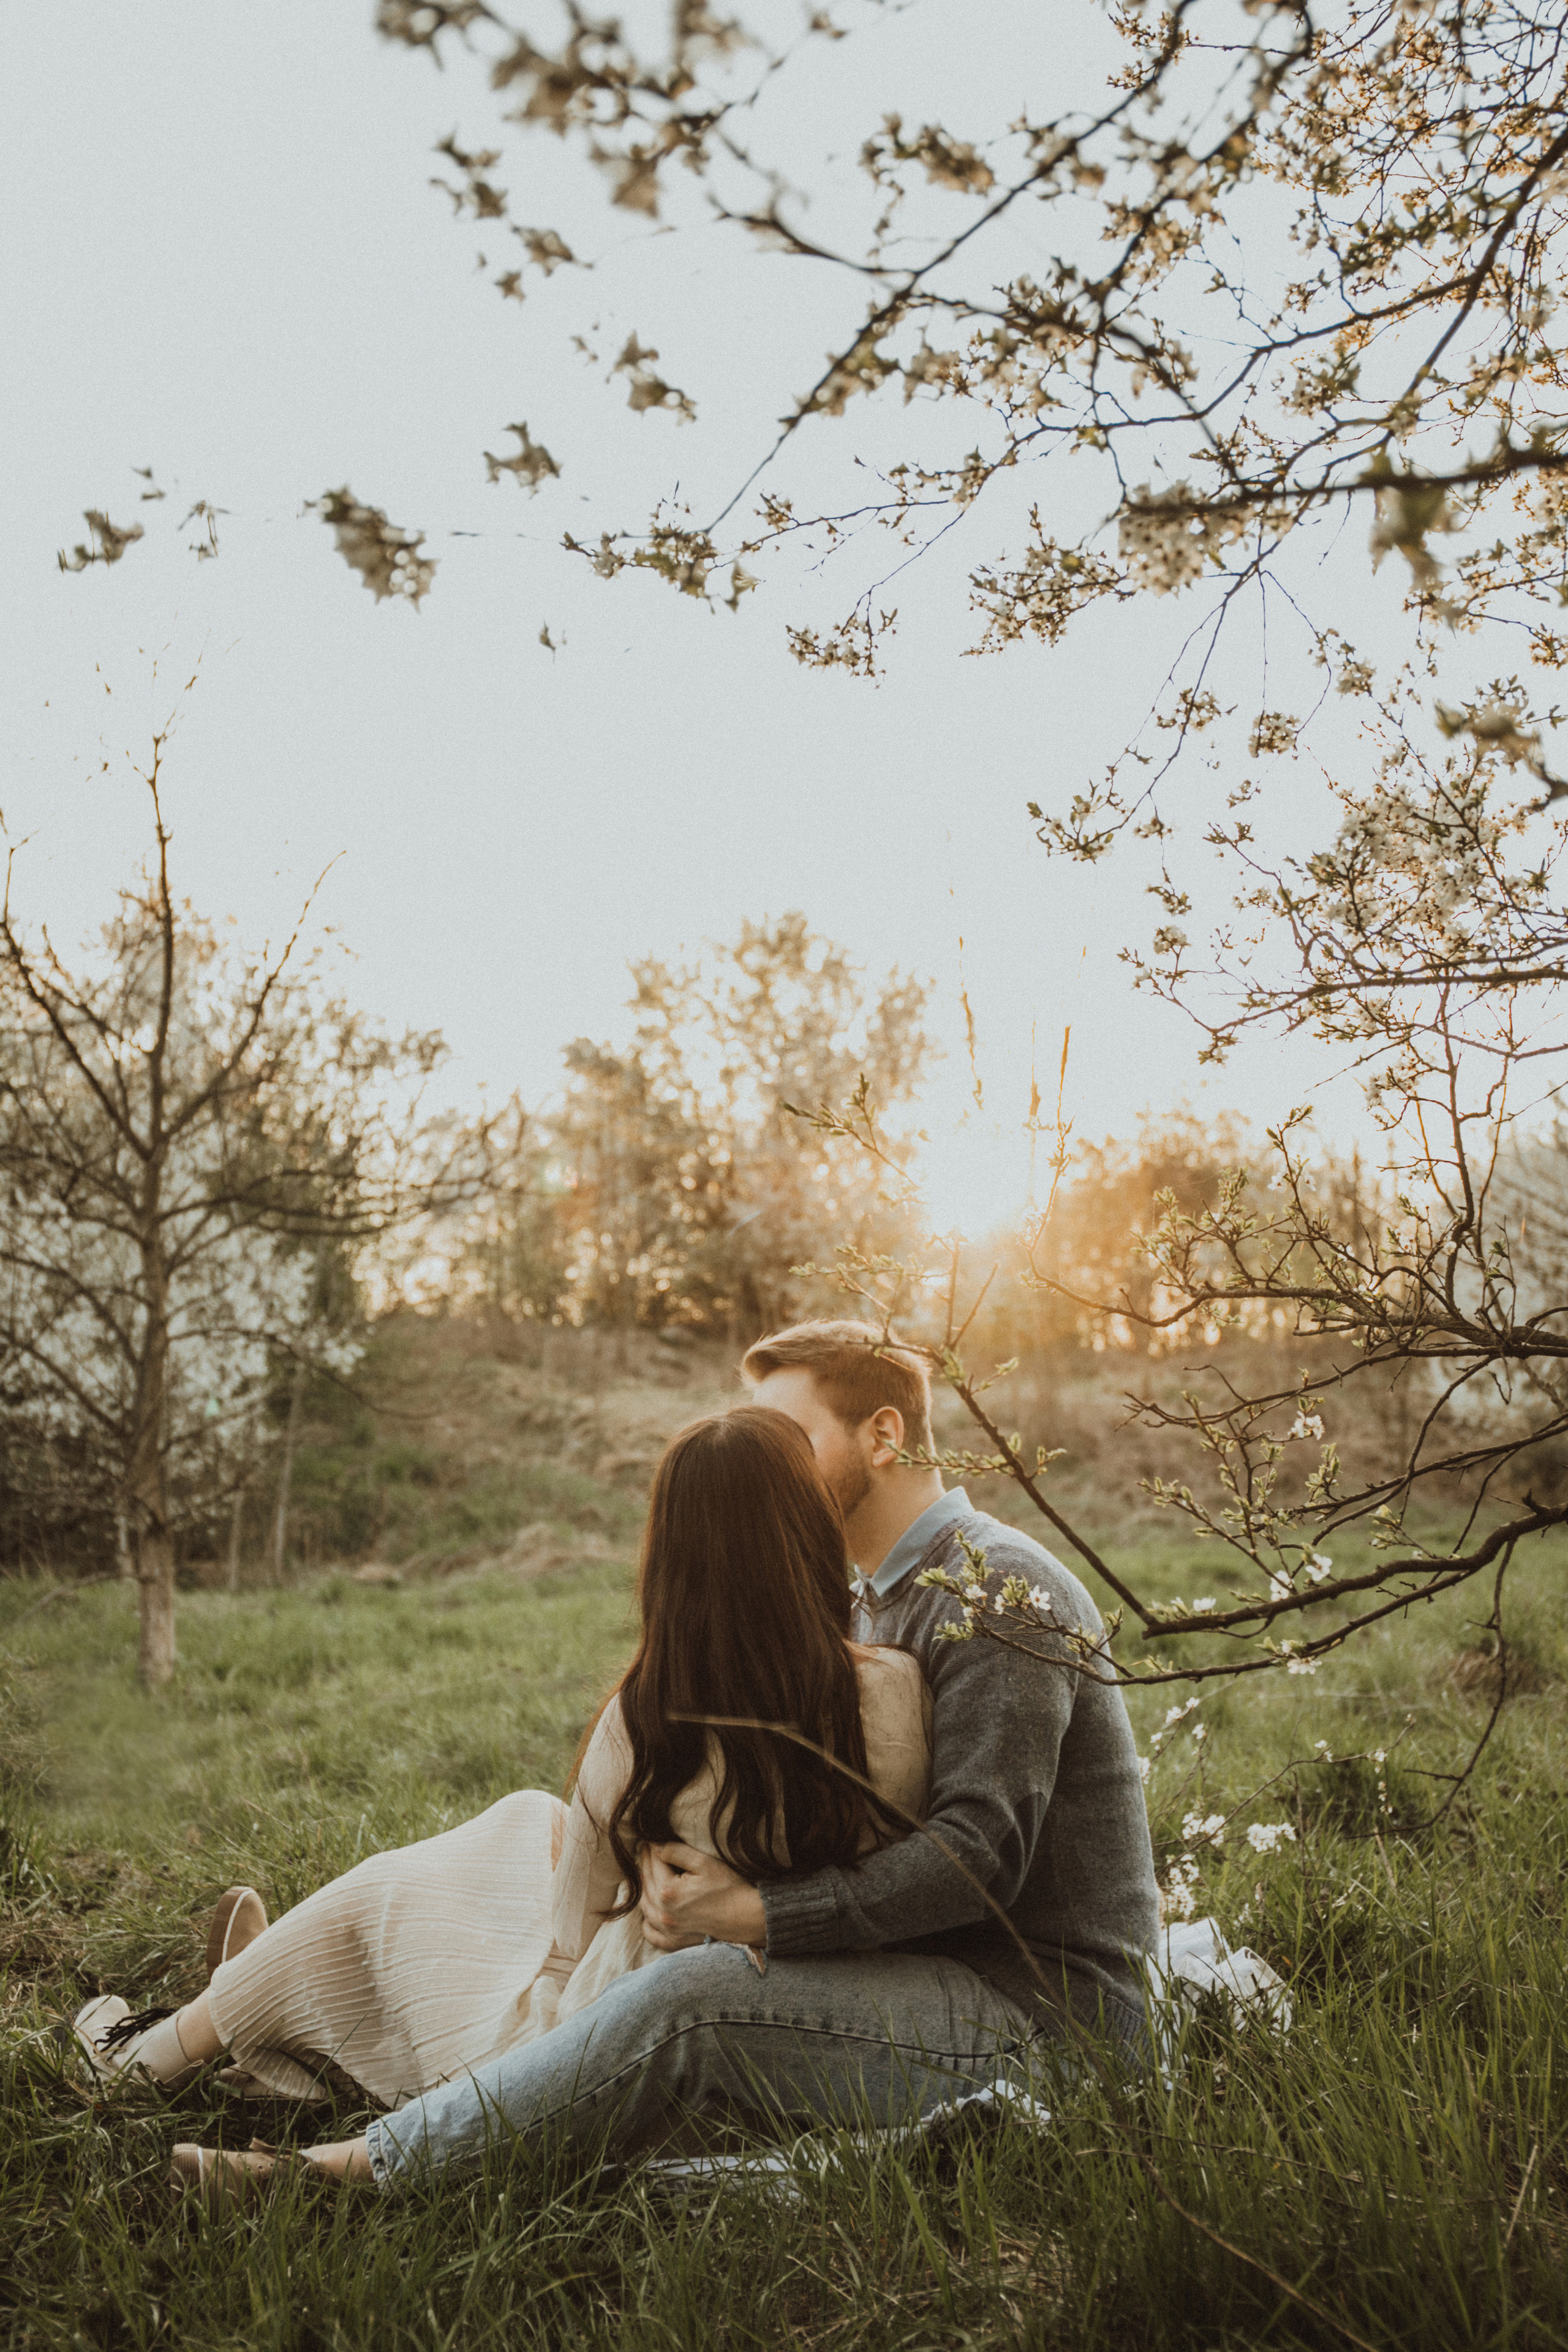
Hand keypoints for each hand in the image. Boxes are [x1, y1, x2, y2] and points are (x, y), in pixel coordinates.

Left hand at [639, 1842, 767, 1952]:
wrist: (746, 1917)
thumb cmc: (728, 1888)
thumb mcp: (704, 1863)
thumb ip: (677, 1852)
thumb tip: (656, 1847)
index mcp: (669, 1892)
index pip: (654, 1865)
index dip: (650, 1850)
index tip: (647, 1840)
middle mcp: (663, 1913)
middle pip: (647, 1883)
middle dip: (644, 1865)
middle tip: (645, 1852)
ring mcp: (668, 1930)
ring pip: (645, 1906)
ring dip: (643, 1888)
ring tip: (646, 1874)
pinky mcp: (674, 1942)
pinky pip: (651, 1933)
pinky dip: (646, 1921)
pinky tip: (648, 1910)